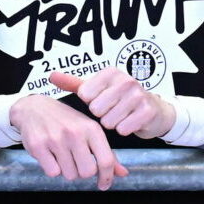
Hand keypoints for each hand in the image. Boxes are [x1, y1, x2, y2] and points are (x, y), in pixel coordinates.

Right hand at [8, 91, 127, 190]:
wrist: (34, 108)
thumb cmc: (66, 120)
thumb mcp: (88, 130)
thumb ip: (106, 153)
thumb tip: (123, 174)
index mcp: (91, 128)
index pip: (106, 160)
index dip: (107, 177)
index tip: (103, 185)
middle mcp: (75, 133)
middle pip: (87, 172)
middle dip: (82, 172)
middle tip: (77, 162)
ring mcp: (56, 139)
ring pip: (69, 174)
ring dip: (67, 170)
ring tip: (62, 155)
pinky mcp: (38, 146)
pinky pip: (52, 172)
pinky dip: (53, 169)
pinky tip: (51, 155)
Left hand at [51, 66, 176, 139]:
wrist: (152, 109)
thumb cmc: (119, 100)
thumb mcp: (97, 89)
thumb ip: (74, 83)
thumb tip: (51, 75)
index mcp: (110, 73)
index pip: (85, 95)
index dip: (90, 104)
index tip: (101, 101)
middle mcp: (125, 80)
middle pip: (96, 110)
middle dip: (101, 116)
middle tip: (112, 111)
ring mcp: (138, 95)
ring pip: (109, 121)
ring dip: (112, 124)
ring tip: (121, 117)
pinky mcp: (147, 111)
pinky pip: (123, 129)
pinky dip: (124, 130)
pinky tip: (130, 123)